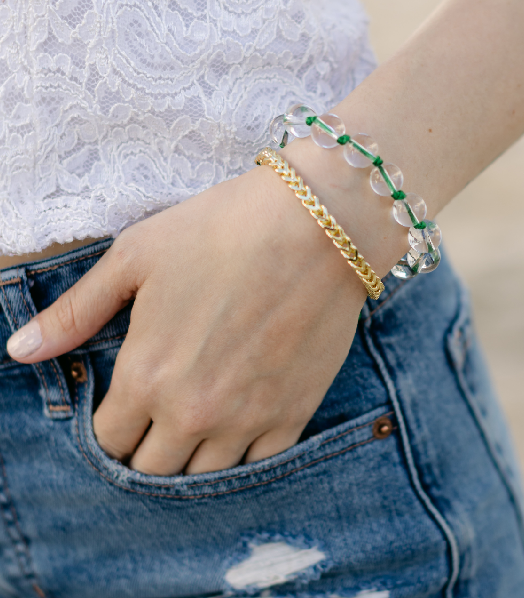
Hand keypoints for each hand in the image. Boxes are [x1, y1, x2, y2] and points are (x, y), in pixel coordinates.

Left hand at [7, 162, 370, 475]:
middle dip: (146, 449)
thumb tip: (19, 351)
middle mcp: (192, 412)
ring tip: (195, 426)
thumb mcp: (135, 257)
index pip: (109, 440)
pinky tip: (238, 428)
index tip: (122, 409)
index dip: (110, 428)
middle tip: (157, 418)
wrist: (315, 224)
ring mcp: (246, 420)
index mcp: (145, 375)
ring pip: (203, 478)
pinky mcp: (293, 414)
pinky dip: (241, 457)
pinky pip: (258, 468)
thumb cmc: (219, 230)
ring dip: (192, 459)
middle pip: (153, 470)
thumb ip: (76, 311)